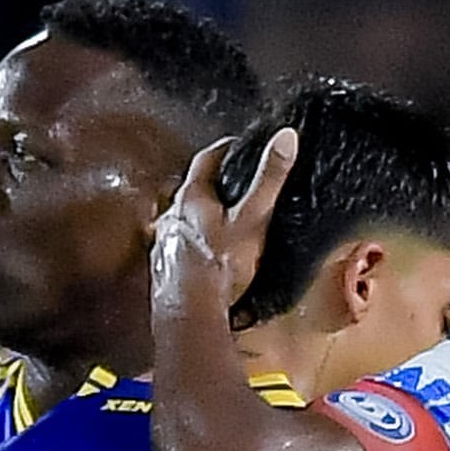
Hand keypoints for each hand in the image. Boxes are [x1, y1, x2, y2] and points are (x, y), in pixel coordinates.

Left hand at [153, 126, 297, 319]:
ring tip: (220, 223)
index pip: (207, 158)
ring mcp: (165, 244)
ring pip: (182, 221)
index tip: (239, 147)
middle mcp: (172, 216)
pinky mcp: (164, 270)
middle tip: (231, 186)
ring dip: (198, 219)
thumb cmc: (220, 265)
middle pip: (191, 190)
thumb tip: (285, 137)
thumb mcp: (254, 217)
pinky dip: (192, 248)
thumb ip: (269, 178)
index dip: (226, 149)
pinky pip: (179, 249)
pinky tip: (205, 258)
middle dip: (210, 186)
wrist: (190, 313)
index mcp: (191, 197)